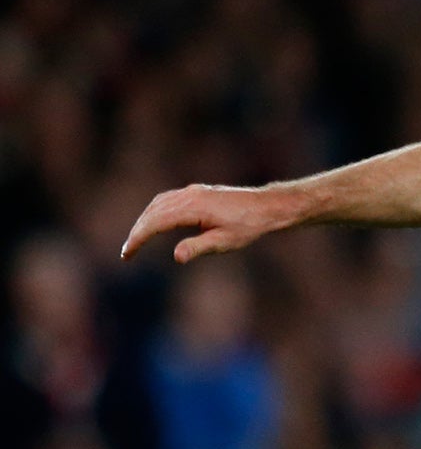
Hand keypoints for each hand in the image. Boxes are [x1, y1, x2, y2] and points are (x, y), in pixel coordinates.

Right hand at [122, 185, 298, 262]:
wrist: (266, 206)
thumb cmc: (248, 226)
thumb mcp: (225, 242)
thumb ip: (199, 248)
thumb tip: (176, 257)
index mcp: (193, 207)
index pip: (156, 222)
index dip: (139, 238)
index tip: (127, 254)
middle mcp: (188, 195)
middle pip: (152, 212)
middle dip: (137, 232)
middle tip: (127, 253)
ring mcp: (192, 191)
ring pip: (158, 204)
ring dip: (144, 221)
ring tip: (136, 241)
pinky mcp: (196, 191)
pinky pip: (167, 199)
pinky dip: (154, 211)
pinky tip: (152, 222)